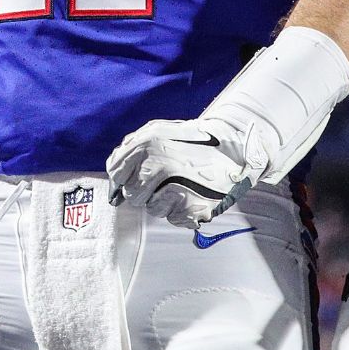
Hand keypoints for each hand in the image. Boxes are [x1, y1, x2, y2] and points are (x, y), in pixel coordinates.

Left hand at [105, 116, 268, 228]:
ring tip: (182, 185)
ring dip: (164, 201)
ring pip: (152, 209)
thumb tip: (113, 171)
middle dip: (146, 190)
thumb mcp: (159, 131)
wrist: (235, 151)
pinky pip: (173, 219)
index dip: (124, 178)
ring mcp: (174, 189)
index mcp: (146, 145)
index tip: (135, 178)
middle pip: (133, 195)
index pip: (116, 173)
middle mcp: (158, 167)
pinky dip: (181, 211)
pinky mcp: (190, 208)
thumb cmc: (194, 141)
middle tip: (167, 179)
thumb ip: (132, 147)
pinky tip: (193, 194)